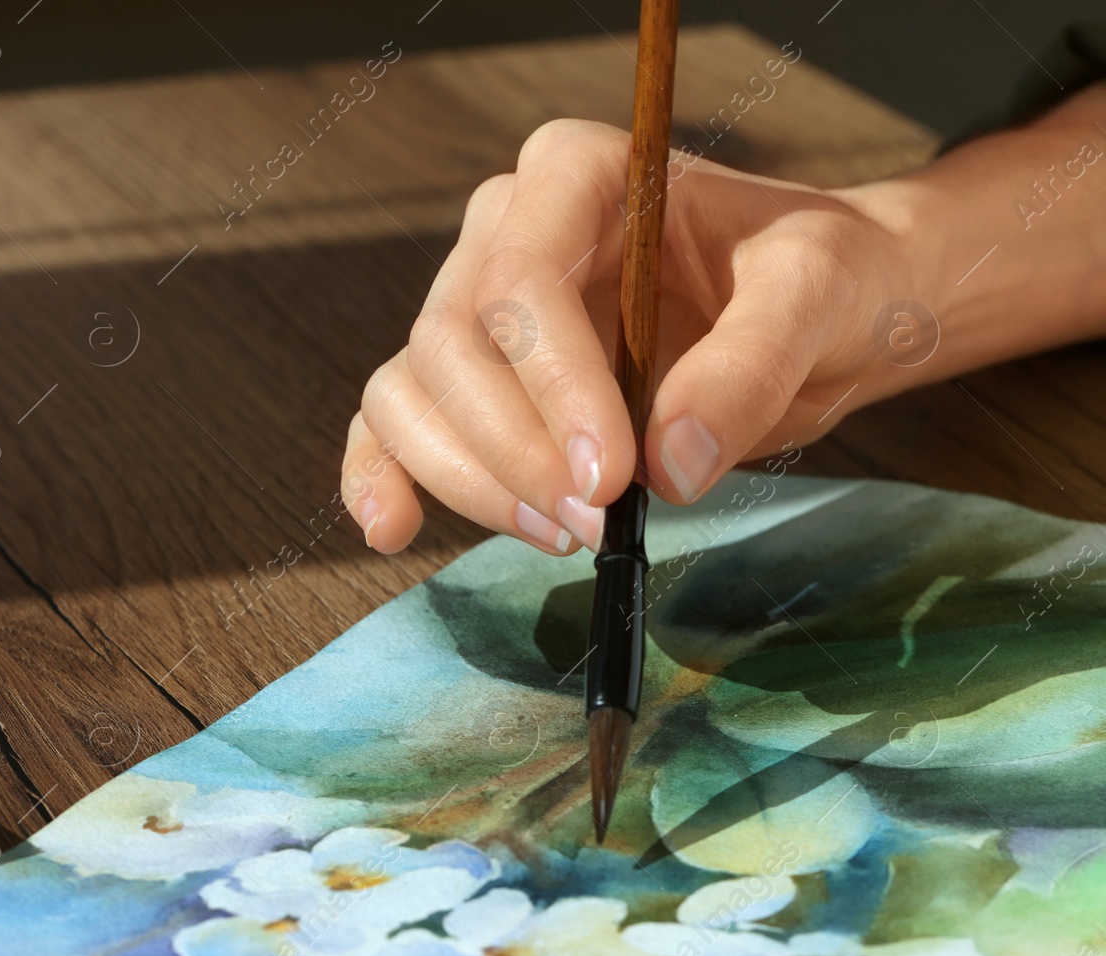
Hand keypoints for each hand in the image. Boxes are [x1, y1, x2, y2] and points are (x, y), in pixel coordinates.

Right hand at [341, 118, 914, 554]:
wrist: (820, 314)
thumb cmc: (818, 279)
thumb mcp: (816, 297)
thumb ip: (752, 367)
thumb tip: (671, 464)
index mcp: (578, 175)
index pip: (518, 277)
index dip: (550, 384)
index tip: (612, 474)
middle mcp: (507, 229)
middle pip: (450, 341)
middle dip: (511, 447)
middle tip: (593, 519)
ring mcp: (476, 305)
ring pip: (412, 390)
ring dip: (467, 477)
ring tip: (561, 533)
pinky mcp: (472, 379)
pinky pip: (395, 422)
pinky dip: (382, 475)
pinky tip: (392, 527)